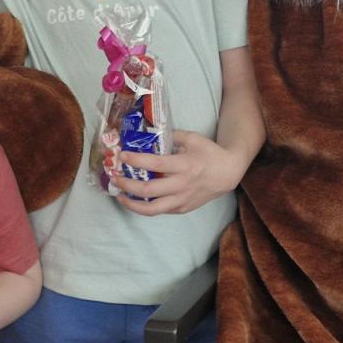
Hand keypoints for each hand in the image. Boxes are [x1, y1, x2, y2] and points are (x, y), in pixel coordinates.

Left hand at [113, 130, 246, 215]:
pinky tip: (138, 199)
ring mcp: (182, 199)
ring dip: (132, 204)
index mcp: (183, 165)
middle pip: (147, 190)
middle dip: (126, 184)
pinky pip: (161, 211)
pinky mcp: (183, 208)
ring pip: (152, 209)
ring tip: (120, 196)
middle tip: (114, 178)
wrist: (228, 173)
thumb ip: (171, 136)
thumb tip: (149, 132)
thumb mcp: (192, 138)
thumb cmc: (209, 153)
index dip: (135, 161)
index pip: (154, 164)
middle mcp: (181, 185)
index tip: (122, 156)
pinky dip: (146, 206)